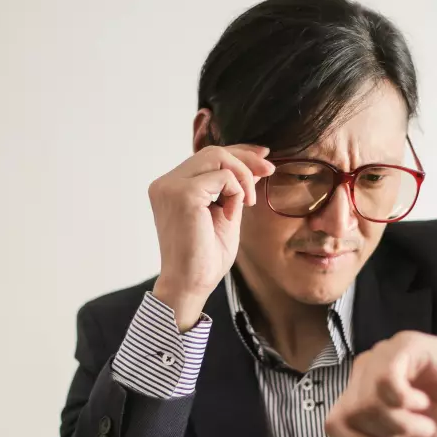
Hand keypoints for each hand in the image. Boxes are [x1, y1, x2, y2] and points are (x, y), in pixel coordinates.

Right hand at [149, 144, 275, 329]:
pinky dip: (237, 192)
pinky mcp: (183, 194)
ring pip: (217, 156)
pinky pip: (223, 177)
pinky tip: (234, 214)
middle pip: (212, 151)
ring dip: (242, 176)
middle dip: (246, 159)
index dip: (238, 152)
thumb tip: (254, 164)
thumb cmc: (205, 258)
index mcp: (171, 187)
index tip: (264, 158)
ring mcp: (171, 187)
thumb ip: (233, 189)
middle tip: (270, 172)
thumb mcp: (225, 214)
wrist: (191, 285)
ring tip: (248, 202)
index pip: (206, 157)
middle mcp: (166, 183)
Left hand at [325, 331, 436, 436]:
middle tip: (415, 432)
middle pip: (351, 414)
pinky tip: (422, 402)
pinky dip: (405, 400)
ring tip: (425, 421)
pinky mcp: (403, 345)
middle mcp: (365, 372)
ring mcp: (382, 356)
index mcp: (359, 395)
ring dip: (401, 422)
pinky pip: (386, 379)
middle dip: (385, 434)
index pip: (335, 424)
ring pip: (367, 400)